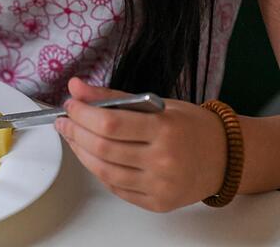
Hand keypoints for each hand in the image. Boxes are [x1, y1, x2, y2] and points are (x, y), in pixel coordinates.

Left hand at [55, 77, 227, 211]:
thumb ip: (113, 97)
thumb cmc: (190, 126)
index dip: (82, 114)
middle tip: (64, 121)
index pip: (109, 123)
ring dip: (81, 152)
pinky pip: (116, 187)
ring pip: (104, 171)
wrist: (226, 157)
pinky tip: (92, 155)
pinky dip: (98, 170)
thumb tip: (76, 87)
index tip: (70, 105)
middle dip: (75, 132)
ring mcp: (160, 185)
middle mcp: (163, 160)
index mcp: (165, 129)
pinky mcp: (157, 203)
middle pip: (102, 148)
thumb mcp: (156, 103)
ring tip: (73, 137)